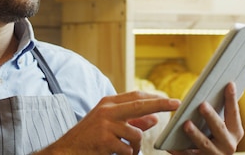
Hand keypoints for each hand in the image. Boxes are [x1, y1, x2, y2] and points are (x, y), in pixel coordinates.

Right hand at [38, 91, 180, 154]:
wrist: (67, 149)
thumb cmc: (90, 136)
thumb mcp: (109, 124)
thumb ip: (132, 120)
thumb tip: (155, 118)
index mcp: (108, 103)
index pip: (135, 96)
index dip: (154, 98)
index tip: (170, 99)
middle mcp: (107, 110)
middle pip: (139, 105)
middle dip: (160, 104)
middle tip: (176, 103)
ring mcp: (106, 125)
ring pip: (136, 134)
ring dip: (134, 146)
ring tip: (122, 149)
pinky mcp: (106, 140)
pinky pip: (128, 149)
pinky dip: (126, 154)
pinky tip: (113, 152)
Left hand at [169, 83, 243, 154]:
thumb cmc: (215, 135)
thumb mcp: (224, 125)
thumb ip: (223, 109)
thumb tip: (227, 84)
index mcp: (235, 131)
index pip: (233, 112)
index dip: (232, 98)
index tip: (229, 83)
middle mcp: (228, 145)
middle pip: (218, 128)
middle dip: (210, 116)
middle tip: (202, 105)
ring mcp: (215, 154)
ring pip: (204, 144)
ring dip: (195, 134)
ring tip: (186, 124)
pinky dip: (179, 150)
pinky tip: (170, 145)